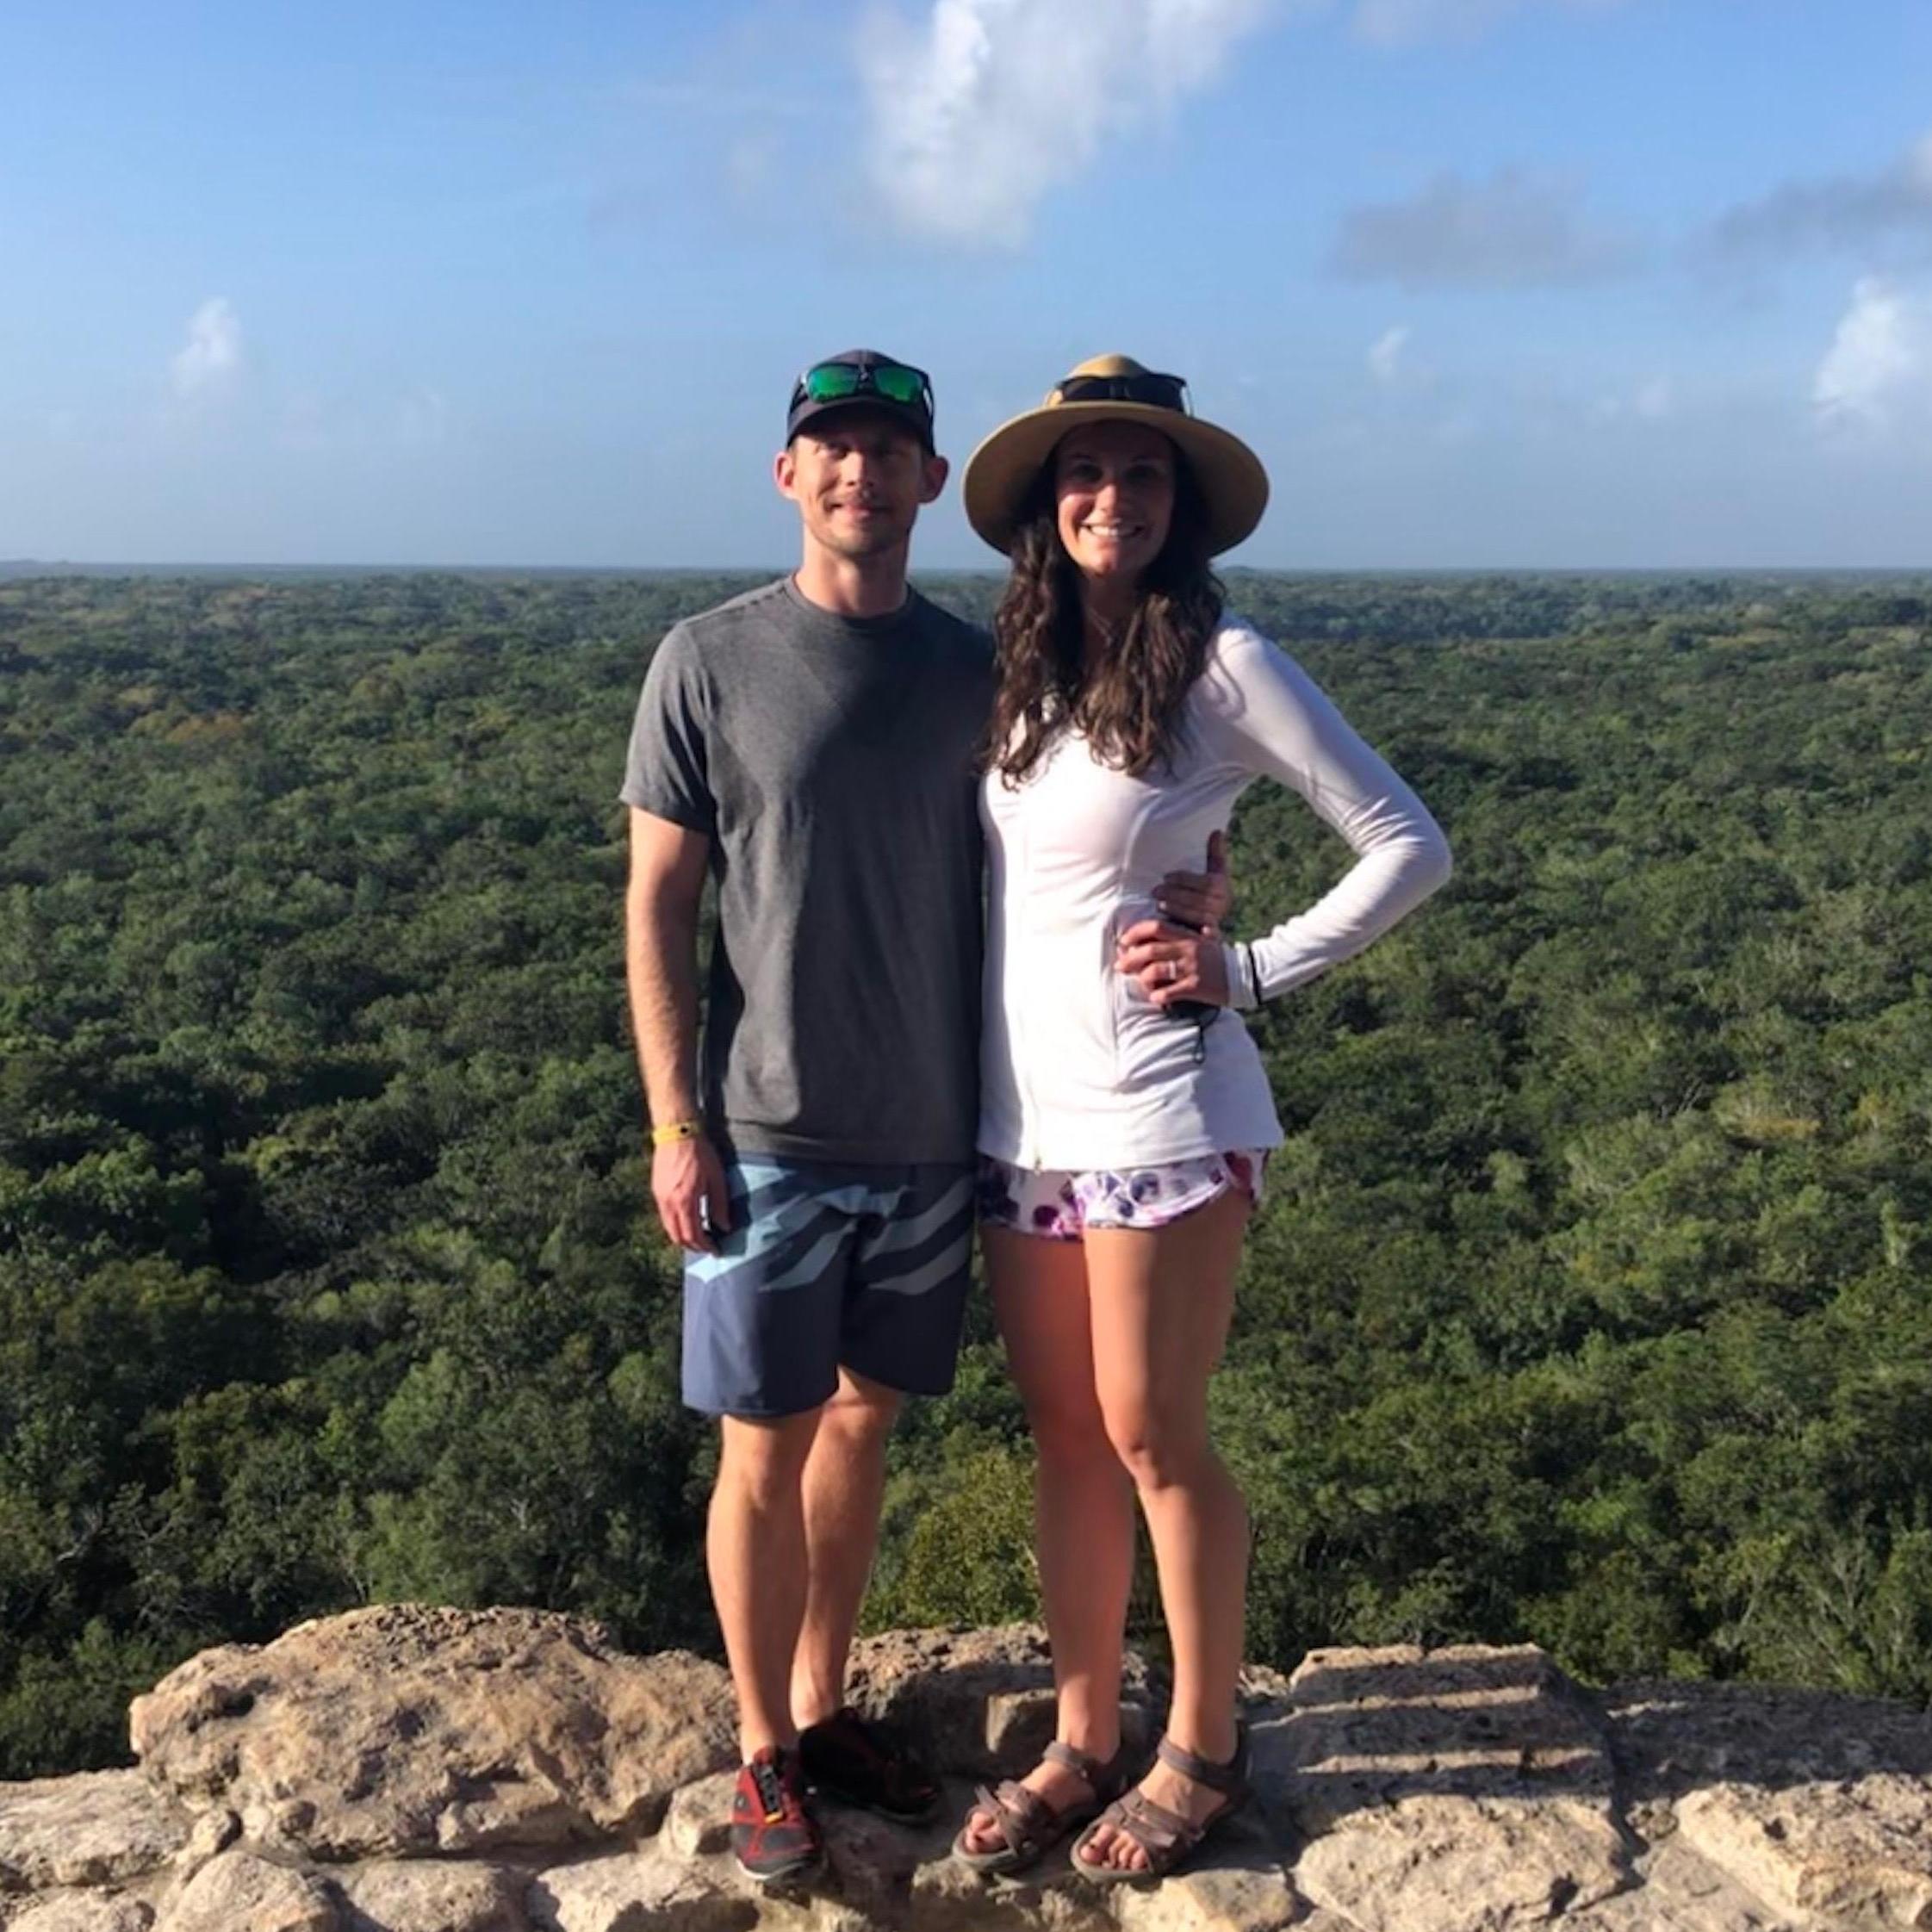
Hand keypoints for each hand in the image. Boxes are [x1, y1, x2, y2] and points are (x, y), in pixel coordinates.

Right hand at [651, 1134, 731, 1253]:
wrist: (677, 1132)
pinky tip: (688, 1219)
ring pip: (669, 1228)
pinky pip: (664, 1216)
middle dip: (693, 1246)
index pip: (693, 1235)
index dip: (705, 1246)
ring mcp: (659, 1197)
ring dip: (683, 1236)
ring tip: (699, 1235)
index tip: (715, 1250)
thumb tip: (724, 1226)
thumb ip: (719, 1205)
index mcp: (685, 1201)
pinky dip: (676, 1224)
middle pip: (678, 1237)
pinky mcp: (656, 1191)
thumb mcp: (717, 1178)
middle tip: (707, 1247)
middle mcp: (668, 1203)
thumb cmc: (700, 1153)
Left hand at [1115, 920, 1231, 1008]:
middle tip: (1120, 966)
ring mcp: (1191, 968)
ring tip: (1141, 983)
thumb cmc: (1217, 959)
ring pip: (1155, 971)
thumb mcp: (1201, 941)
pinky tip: (1156, 998)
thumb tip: (1150, 941)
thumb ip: (1179, 937)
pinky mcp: (1196, 987)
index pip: (1156, 927)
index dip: (1135, 932)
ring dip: (1142, 978)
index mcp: (1187, 935)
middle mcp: (1188, 949)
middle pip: (1149, 950)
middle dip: (1129, 959)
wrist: (1244, 975)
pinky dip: (1158, 996)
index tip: (1124, 941)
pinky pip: (1169, 992)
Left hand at [1155, 829, 1230, 933]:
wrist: (1210, 929)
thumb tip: (1217, 831)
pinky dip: (1181, 929)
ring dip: (1176, 909)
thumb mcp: (1212, 875)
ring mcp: (1217, 922)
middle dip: (1175, 894)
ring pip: (1197, 915)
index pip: (1205, 882)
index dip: (1184, 879)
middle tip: (1155, 891)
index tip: (1165, 877)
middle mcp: (1223, 905)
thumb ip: (1214, 855)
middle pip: (1200, 899)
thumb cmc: (1207, 897)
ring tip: (1158, 904)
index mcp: (1223, 887)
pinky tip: (1166, 924)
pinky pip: (1196, 934)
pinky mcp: (1209, 939)